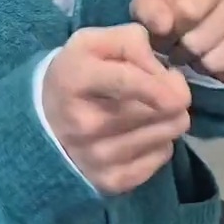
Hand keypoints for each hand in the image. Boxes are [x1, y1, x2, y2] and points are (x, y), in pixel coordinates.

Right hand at [42, 24, 191, 194]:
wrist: (44, 121)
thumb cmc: (77, 73)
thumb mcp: (93, 43)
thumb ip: (130, 42)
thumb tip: (164, 72)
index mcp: (75, 79)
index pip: (124, 83)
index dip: (158, 87)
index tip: (180, 93)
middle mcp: (84, 123)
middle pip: (155, 112)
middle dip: (172, 97)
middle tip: (164, 89)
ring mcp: (97, 157)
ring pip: (165, 135)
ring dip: (169, 119)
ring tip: (153, 109)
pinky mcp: (111, 181)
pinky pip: (161, 157)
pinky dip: (160, 142)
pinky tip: (144, 132)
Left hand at [130, 0, 223, 83]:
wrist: (207, 51)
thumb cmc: (173, 20)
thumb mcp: (150, 11)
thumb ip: (147, 9)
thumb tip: (163, 21)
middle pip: (189, 9)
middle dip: (174, 30)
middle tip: (173, 34)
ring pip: (202, 38)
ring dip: (188, 51)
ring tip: (188, 47)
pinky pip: (220, 57)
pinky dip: (207, 65)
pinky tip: (207, 58)